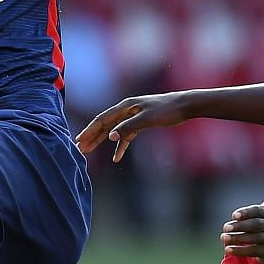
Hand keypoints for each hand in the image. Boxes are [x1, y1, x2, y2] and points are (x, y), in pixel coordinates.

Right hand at [74, 92, 188, 160]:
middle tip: (79, 148)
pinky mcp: (140, 123)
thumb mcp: (146, 119)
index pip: (102, 119)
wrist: (184, 106)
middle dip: (91, 137)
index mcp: (125, 106)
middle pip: (104, 125)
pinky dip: (120, 146)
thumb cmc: (167, 110)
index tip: (79, 140)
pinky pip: (126, 136)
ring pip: (112, 131)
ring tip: (89, 151)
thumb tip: (109, 137)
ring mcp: (132, 117)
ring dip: (101, 141)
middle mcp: (126, 110)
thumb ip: (127, 127)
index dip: (90, 130)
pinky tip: (116, 158)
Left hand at [221, 204, 263, 262]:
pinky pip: (254, 251)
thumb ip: (243, 220)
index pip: (258, 210)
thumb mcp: (256, 219)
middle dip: (240, 226)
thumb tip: (227, 227)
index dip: (246, 212)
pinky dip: (239, 250)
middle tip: (226, 227)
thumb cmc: (261, 228)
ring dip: (238, 238)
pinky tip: (228, 249)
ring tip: (224, 238)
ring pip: (255, 238)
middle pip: (257, 224)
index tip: (234, 216)